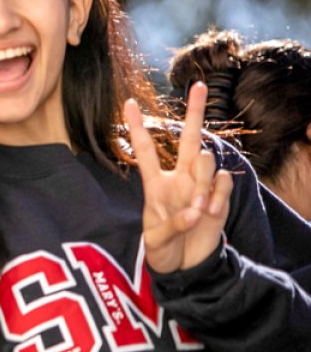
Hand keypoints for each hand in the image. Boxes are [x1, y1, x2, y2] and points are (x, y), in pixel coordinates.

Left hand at [124, 82, 232, 272]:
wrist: (187, 265)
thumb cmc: (164, 249)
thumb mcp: (156, 241)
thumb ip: (172, 225)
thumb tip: (194, 211)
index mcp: (155, 184)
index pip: (145, 150)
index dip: (137, 127)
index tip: (128, 102)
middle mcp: (179, 178)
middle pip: (187, 139)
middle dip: (194, 112)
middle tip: (199, 86)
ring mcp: (201, 185)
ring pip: (205, 162)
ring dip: (201, 183)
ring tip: (198, 208)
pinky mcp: (220, 196)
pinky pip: (222, 182)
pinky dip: (217, 196)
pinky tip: (210, 212)